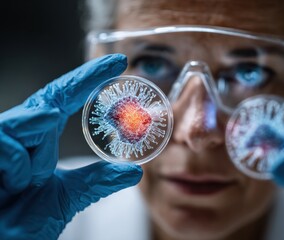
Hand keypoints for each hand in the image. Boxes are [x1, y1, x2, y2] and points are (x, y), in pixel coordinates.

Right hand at [0, 54, 142, 238]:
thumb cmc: (22, 219)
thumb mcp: (67, 196)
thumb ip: (97, 181)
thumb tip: (133, 171)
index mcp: (39, 139)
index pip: (64, 97)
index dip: (89, 77)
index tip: (119, 63)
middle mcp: (19, 134)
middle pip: (44, 104)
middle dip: (56, 114)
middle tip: (60, 142)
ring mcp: (0, 140)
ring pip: (23, 121)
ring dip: (35, 155)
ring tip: (31, 179)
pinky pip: (3, 142)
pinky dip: (17, 167)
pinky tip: (14, 184)